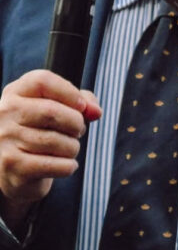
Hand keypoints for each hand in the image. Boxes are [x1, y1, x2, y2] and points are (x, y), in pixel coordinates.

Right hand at [0, 70, 101, 229]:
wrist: (15, 168)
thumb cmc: (40, 129)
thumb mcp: (57, 106)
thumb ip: (81, 100)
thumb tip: (95, 111)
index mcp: (15, 92)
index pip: (43, 81)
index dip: (69, 92)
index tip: (81, 106)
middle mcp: (5, 114)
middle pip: (50, 111)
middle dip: (75, 122)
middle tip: (78, 130)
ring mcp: (5, 141)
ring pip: (54, 140)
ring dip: (73, 146)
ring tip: (70, 147)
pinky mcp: (12, 167)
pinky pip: (52, 165)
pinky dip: (68, 166)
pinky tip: (67, 164)